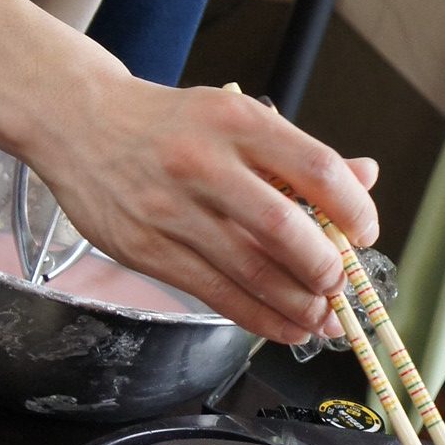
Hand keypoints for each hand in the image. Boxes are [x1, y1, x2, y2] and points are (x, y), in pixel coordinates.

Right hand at [21, 67, 380, 343]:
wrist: (78, 121)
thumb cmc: (169, 125)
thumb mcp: (237, 118)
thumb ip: (300, 154)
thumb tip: (366, 176)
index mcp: (238, 121)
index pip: (316, 167)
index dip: (353, 208)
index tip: (365, 231)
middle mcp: (204, 163)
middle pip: (283, 227)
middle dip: (325, 268)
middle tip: (342, 284)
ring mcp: (171, 209)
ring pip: (249, 269)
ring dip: (297, 304)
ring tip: (322, 318)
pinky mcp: (145, 247)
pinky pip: (214, 292)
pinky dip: (258, 316)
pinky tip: (284, 325)